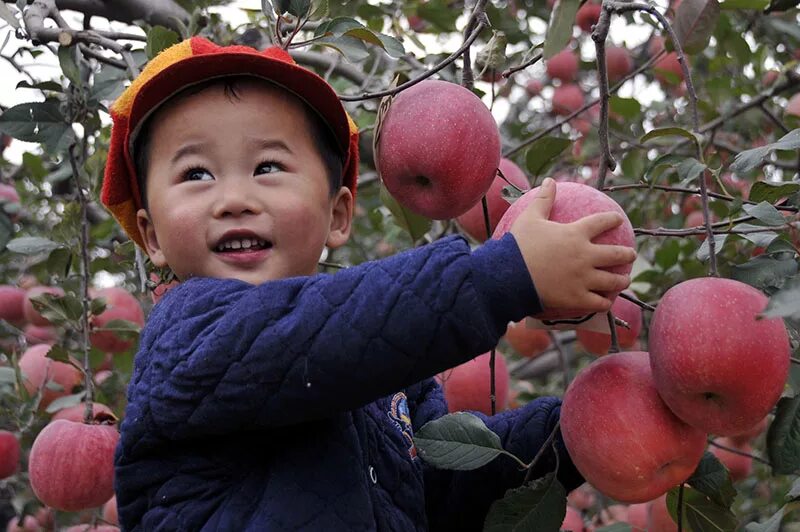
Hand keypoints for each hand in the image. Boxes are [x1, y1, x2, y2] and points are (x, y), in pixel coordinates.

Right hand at [509, 178, 636, 312]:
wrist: (509, 276)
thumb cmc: (518, 245)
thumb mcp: (530, 218)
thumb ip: (543, 199)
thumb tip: (549, 180)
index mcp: (575, 234)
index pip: (601, 222)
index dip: (612, 220)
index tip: (618, 220)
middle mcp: (585, 256)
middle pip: (616, 254)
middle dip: (627, 254)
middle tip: (631, 255)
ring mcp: (583, 279)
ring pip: (612, 281)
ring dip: (622, 280)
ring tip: (625, 280)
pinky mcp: (577, 298)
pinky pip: (599, 302)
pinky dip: (605, 302)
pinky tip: (606, 302)